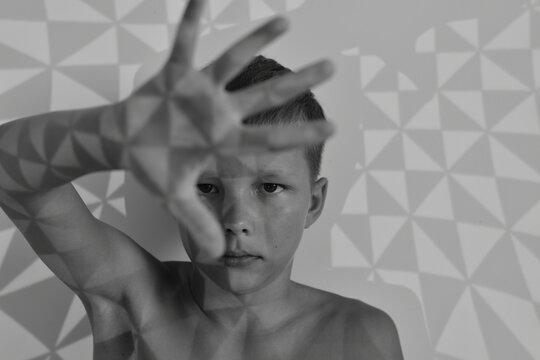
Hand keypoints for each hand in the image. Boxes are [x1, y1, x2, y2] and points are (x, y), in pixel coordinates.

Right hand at [120, 0, 334, 259]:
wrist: (125, 143)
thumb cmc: (154, 166)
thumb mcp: (174, 198)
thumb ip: (198, 222)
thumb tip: (219, 253)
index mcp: (224, 141)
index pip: (269, 139)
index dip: (301, 135)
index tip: (336, 128)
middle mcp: (219, 112)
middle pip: (266, 95)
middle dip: (297, 82)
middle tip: (333, 65)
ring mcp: (199, 92)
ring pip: (233, 62)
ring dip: (256, 42)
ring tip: (286, 21)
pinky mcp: (175, 75)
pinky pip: (184, 43)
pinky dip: (191, 21)